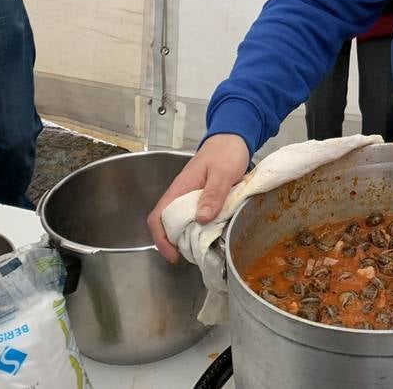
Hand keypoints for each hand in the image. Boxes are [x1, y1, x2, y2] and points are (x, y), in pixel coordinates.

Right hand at [146, 133, 251, 262]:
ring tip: (203, 249)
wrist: (234, 137)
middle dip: (176, 243)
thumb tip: (201, 220)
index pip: (158, 217)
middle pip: (169, 224)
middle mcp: (182, 194)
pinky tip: (213, 234)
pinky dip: (201, 228)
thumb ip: (213, 194)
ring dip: (189, 237)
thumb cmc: (226, 151)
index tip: (174, 255)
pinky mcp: (203, 198)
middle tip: (194, 256)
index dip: (161, 239)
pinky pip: (197, 216)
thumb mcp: (223, 173)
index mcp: (180, 189)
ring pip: (183, 222)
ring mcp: (192, 196)